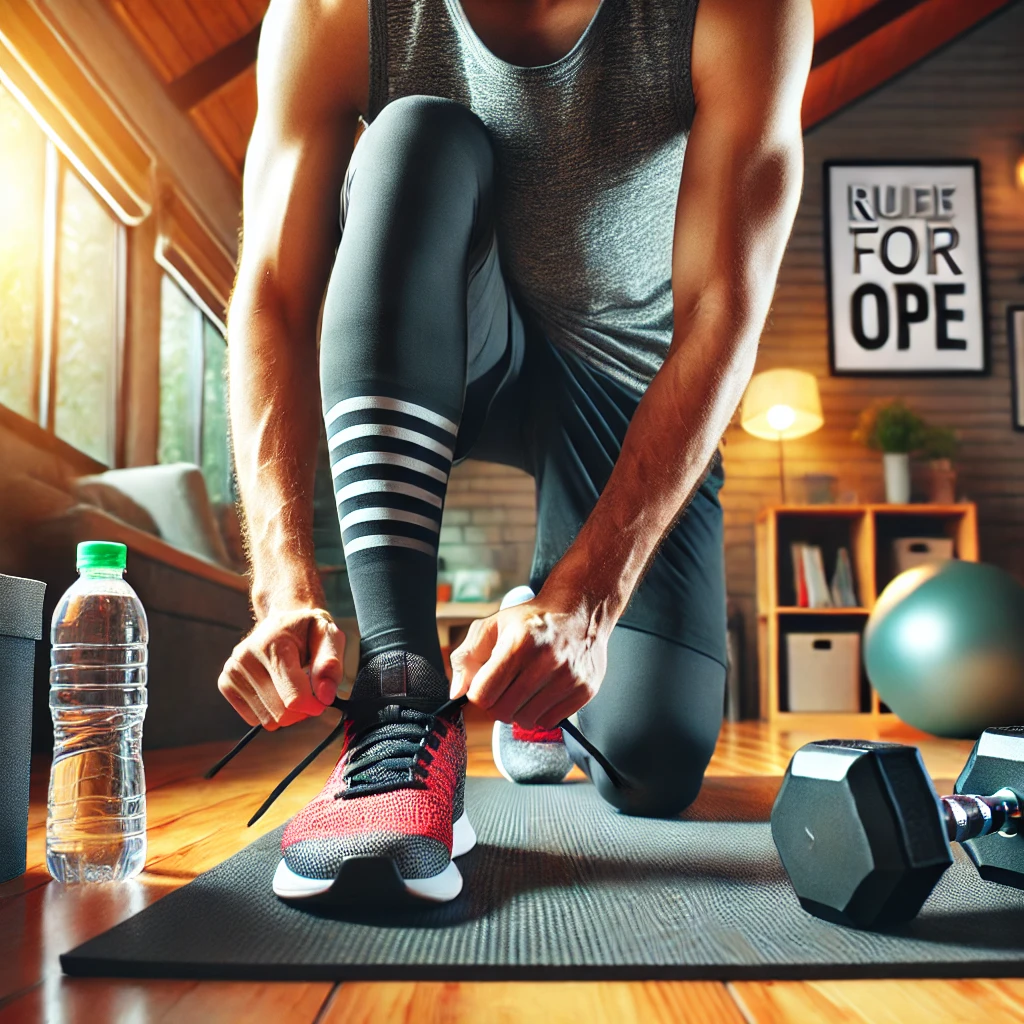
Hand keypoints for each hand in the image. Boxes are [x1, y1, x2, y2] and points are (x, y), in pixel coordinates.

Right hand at [218, 606, 344, 729]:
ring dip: (286, 712)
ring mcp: (233, 670)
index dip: (314, 706)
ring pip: (267, 720)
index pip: (294, 697)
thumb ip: (330, 665)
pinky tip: (275, 689)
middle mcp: (247, 657)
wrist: (281, 620)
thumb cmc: (307, 630)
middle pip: (281, 713)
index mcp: (275, 645)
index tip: (322, 701)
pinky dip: (269, 710)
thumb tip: (325, 696)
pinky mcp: (226, 683)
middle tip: (309, 693)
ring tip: (292, 687)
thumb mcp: (329, 637)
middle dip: (301, 710)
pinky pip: (253, 718)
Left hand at [448, 591, 608, 728]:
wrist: (579, 610)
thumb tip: (457, 692)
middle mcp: (546, 661)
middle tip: (505, 686)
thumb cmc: (532, 619)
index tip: (485, 683)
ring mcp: (568, 677)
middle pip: (502, 711)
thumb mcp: (492, 626)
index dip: (478, 692)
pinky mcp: (585, 690)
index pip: (483, 694)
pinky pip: (550, 721)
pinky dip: (542, 713)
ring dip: (520, 709)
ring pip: (526, 720)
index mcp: (518, 643)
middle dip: (497, 702)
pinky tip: (544, 692)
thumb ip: (466, 657)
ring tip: (526, 687)